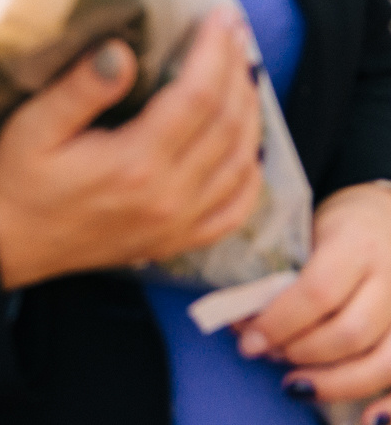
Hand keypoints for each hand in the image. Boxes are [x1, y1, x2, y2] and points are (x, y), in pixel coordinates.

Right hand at [0, 11, 262, 289]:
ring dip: (251, 113)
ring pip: (241, 161)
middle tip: (237, 32)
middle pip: (227, 124)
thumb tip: (123, 51)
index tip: (220, 17)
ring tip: (243, 73)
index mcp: (135, 163)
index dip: (214, 53)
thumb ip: (80, 90)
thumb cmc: (16, 181)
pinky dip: (253, 173)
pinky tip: (248, 146)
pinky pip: (236, 208)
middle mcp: (169, 196)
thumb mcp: (32, 127)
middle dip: (237, 71)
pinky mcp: (178, 240)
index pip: (196, 97)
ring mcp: (180, 223)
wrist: (7, 245)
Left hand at [234, 183, 390, 410]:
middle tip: (266, 354)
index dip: (279, 323)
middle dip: (299, 352)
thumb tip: (241, 322)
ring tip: (295, 383)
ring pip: (383, 361)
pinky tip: (368, 419)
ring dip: (334, 381)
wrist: (385, 213)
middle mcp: (390, 278)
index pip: (317, 293)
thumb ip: (281, 274)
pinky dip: (390, 403)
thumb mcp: (305, 232)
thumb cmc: (335, 226)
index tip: (246, 340)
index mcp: (355, 246)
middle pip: (348, 333)